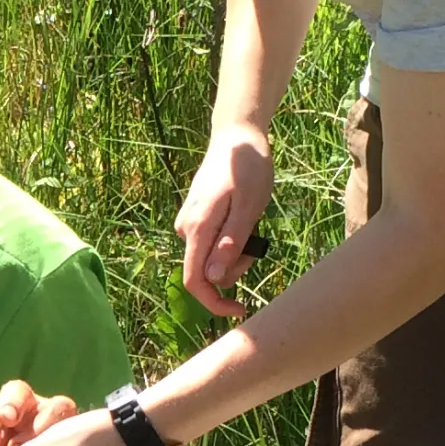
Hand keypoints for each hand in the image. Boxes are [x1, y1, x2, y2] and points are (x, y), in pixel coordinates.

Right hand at [176, 125, 274, 317]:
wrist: (236, 137)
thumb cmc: (248, 169)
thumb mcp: (249, 207)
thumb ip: (231, 243)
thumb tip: (215, 279)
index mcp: (198, 228)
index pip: (194, 280)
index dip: (214, 302)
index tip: (241, 308)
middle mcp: (186, 229)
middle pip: (206, 272)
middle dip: (233, 269)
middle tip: (258, 245)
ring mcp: (188, 223)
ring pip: (210, 259)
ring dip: (233, 255)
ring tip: (252, 226)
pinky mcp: (195, 218)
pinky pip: (210, 244)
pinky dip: (229, 242)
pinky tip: (242, 220)